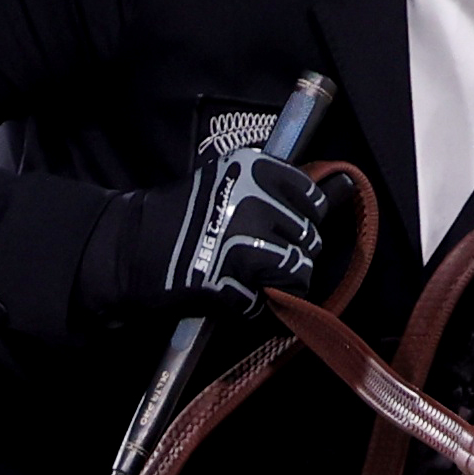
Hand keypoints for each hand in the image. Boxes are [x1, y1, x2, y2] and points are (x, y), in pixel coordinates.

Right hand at [78, 146, 328, 326]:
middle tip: (255, 256)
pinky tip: (228, 291)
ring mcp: (242, 242)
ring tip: (244, 276)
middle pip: (309, 240)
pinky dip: (251, 304)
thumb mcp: (231, 183)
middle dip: (289, 254)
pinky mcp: (229, 280)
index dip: (300, 220)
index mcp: (255, 170)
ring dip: (275, 282)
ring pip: (297, 273)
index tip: (280, 227)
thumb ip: (285, 188)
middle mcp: (254, 201)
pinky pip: (266, 302)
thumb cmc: (180, 216)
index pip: (313, 200)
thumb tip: (349, 186)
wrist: (124, 248)